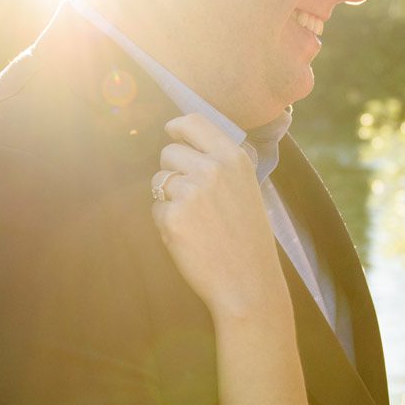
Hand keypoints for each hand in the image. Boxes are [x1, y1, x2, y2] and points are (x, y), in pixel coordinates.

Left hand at [149, 114, 291, 321]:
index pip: (194, 122)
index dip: (177, 127)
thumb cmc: (247, 238)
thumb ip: (221, 164)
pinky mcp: (173, 217)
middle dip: (172, 170)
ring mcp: (191, 192)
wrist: (248, 282)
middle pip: (169, 152)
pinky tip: (190, 238)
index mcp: (233, 158)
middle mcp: (212, 169)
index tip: (171, 132)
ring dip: (168, 198)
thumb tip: (185, 141)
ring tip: (196, 221)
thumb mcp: (246, 189)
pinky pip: (156, 209)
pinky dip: (167, 223)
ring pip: (159, 181)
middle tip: (192, 198)